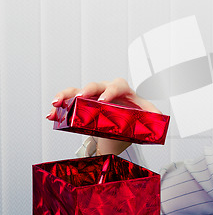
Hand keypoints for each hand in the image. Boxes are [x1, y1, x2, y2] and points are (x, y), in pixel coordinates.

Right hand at [46, 78, 160, 154]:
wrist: (123, 129)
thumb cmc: (134, 117)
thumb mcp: (146, 117)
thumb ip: (153, 116)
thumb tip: (160, 117)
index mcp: (124, 92)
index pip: (118, 85)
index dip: (111, 91)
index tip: (103, 101)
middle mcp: (106, 91)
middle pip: (96, 85)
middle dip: (87, 90)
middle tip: (81, 97)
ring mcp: (92, 97)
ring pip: (77, 91)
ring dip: (66, 95)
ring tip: (56, 103)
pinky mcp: (81, 105)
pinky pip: (68, 102)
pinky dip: (59, 107)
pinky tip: (51, 114)